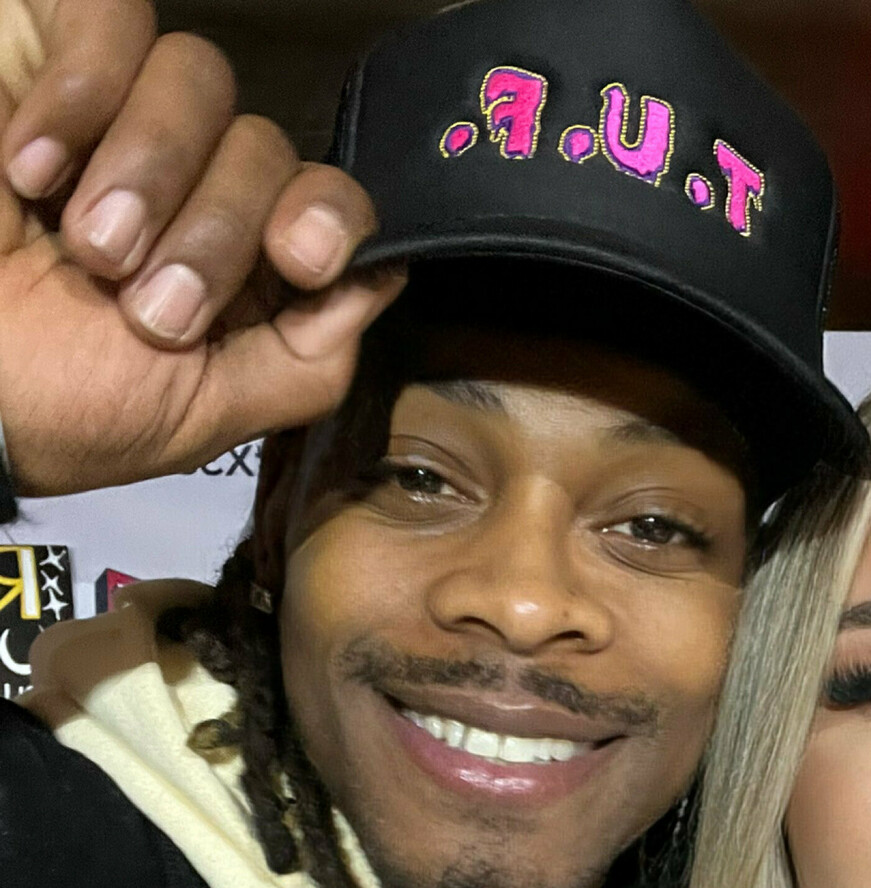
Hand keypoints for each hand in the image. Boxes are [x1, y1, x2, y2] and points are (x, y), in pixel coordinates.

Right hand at [0, 0, 404, 495]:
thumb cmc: (50, 404)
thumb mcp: (199, 411)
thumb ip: (305, 359)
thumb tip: (381, 280)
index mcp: (231, 267)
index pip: (324, 201)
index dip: (330, 217)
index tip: (302, 258)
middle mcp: (183, 183)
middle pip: (266, 145)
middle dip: (219, 233)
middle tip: (148, 304)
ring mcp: (114, 113)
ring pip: (201, 79)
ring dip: (151, 175)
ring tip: (88, 249)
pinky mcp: (45, 51)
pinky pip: (113, 20)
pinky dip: (84, 98)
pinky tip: (30, 170)